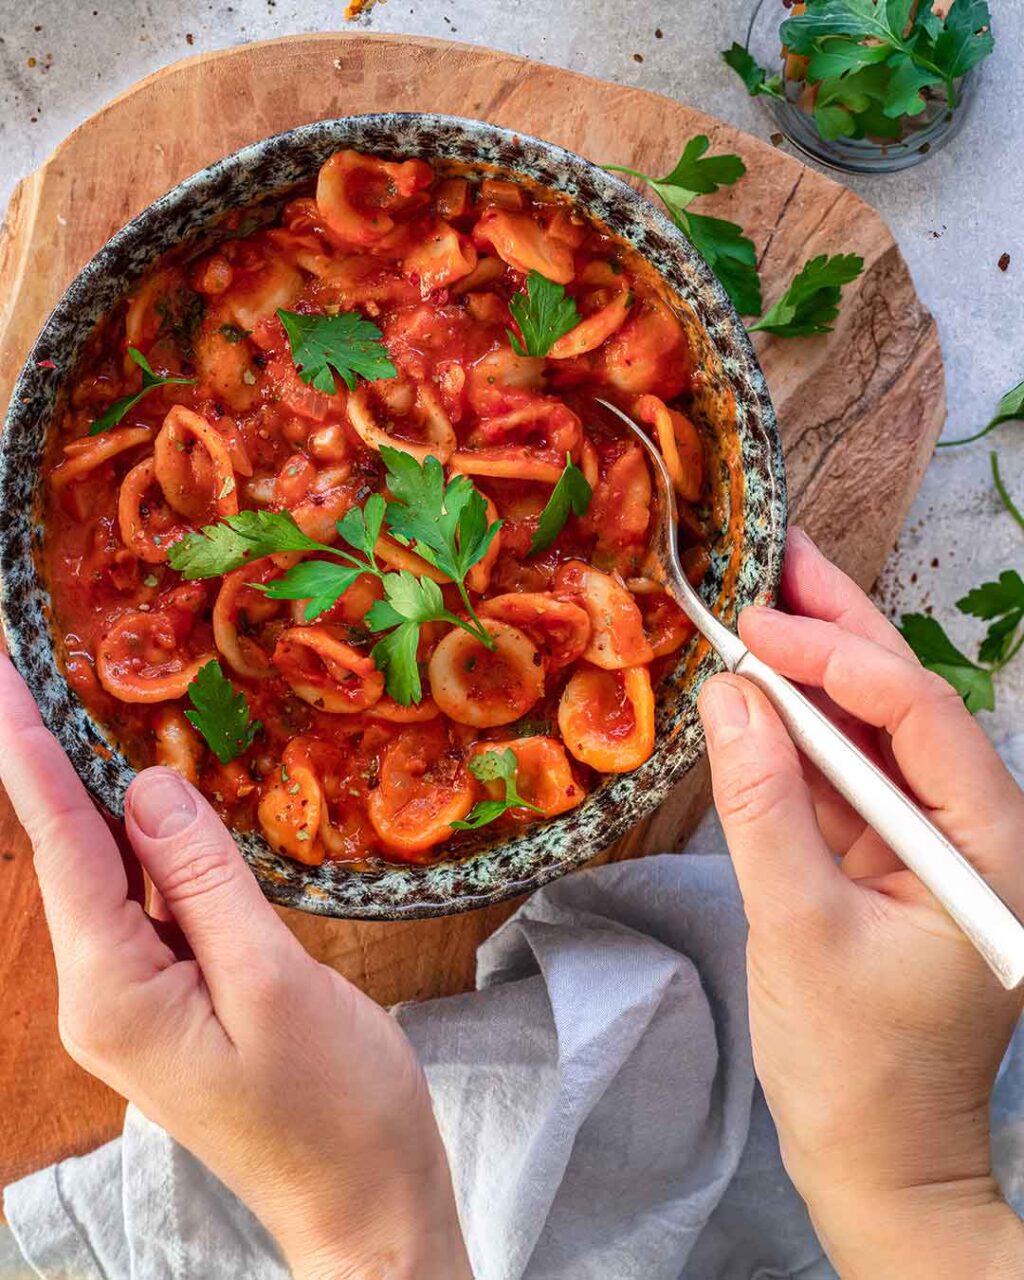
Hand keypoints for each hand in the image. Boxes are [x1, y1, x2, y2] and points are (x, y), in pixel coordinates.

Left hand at [0, 655, 470, 1279]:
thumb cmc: (334, 1104)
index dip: (30, 753)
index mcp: (115, 994)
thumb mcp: (273, 982)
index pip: (63, 848)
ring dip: (110, 795)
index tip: (1, 675)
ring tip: (102, 708)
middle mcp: (106, 994)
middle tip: (49, 667)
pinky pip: (158, 902)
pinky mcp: (179, 997)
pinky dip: (160, 843)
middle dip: (60, 759)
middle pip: (77, 855)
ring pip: (118, 875)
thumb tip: (149, 787)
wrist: (368, 1197)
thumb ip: (205, 881)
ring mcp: (140, 999)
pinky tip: (169, 798)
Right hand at [698, 528, 1023, 1279]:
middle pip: (907, 704)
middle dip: (840, 629)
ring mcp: (930, 841)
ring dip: (813, 670)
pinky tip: (757, 688)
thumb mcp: (798, 928)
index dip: (842, 659)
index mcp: (990, 847)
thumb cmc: (853, 1064)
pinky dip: (797, 733)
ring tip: (762, 595)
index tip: (758, 628)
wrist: (877, 1161)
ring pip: (872, 733)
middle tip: (778, 554)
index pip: (924, 720)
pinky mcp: (887, 857)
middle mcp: (973, 828)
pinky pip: (843, 777)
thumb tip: (726, 695)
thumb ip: (762, 807)